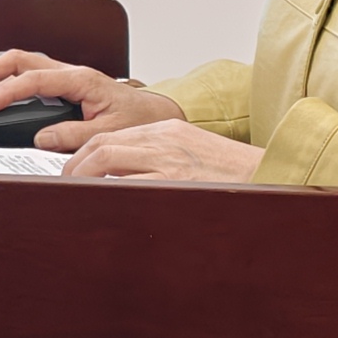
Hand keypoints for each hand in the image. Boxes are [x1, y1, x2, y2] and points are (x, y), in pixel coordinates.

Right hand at [0, 49, 185, 154]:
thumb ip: (75, 135)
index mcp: (81, 79)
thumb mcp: (109, 132)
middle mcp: (70, 72)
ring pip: (22, 63)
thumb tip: (42, 139)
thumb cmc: (138, 118)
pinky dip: (8, 80)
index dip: (5, 92)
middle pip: (20, 59)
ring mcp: (66, 76)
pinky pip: (30, 74)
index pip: (33, 78)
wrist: (156, 114)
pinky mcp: (64, 84)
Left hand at [62, 120, 266, 186]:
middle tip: (64, 185)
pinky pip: (129, 187)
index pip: (112, 136)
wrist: (273, 174)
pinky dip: (107, 195)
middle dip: (75, 166)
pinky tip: (97, 206)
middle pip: (102, 145)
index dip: (85, 154)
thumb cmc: (235, 173)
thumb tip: (123, 178)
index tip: (73, 170)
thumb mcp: (193, 153)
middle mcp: (164, 140)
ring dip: (82, 179)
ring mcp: (169, 161)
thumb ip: (160, 159)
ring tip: (73, 196)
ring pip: (107, 160)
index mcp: (167, 131)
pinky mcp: (175, 182)